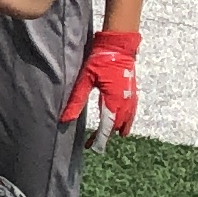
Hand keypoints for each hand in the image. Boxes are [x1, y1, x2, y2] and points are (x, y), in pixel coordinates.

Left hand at [62, 28, 141, 147]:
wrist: (119, 47)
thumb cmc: (101, 60)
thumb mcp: (85, 80)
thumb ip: (76, 100)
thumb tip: (65, 119)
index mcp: (114, 100)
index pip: (107, 127)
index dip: (100, 140)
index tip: (93, 149)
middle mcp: (125, 102)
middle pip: (116, 127)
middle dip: (105, 137)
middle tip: (91, 144)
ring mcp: (131, 99)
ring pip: (125, 122)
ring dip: (114, 130)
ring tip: (101, 138)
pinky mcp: (133, 94)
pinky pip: (130, 114)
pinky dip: (124, 122)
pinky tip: (119, 126)